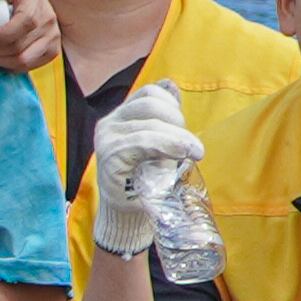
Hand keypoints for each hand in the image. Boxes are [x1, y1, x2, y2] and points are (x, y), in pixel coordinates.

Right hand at [85, 79, 205, 257]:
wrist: (130, 216)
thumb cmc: (145, 181)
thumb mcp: (159, 144)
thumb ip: (163, 116)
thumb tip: (170, 84)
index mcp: (120, 117)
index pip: (149, 94)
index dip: (173, 104)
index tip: (185, 127)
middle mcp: (109, 124)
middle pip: (150, 104)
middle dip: (178, 122)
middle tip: (193, 148)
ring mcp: (106, 139)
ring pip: (149, 123)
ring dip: (177, 137)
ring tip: (193, 153)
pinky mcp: (108, 157)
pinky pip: (141, 142)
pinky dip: (166, 145)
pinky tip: (182, 155)